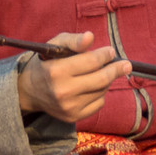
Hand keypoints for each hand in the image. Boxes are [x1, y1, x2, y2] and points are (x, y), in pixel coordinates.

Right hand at [16, 32, 131, 122]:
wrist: (29, 91)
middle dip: (117, 69)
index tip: (111, 51)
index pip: (92, 62)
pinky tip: (92, 87)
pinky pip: (99, 103)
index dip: (106, 55)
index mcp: (56, 71)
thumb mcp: (56, 45)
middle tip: (126, 64)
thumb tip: (90, 37)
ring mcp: (68, 107)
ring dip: (106, 80)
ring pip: (102, 90)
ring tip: (99, 73)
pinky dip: (100, 93)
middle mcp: (62, 92)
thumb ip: (73, 41)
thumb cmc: (47, 63)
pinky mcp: (73, 117)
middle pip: (102, 79)